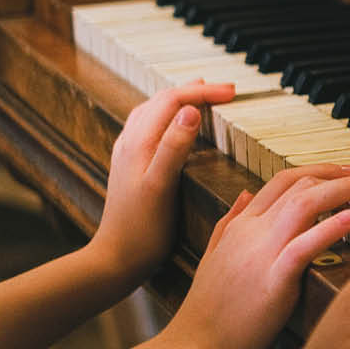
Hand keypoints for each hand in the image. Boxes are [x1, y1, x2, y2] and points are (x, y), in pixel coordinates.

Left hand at [91, 81, 235, 277]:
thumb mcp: (161, 186)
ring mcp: (128, 154)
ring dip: (180, 99)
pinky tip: (177, 126)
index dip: (203, 91)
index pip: (172, 100)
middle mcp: (130, 143)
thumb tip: (191, 110)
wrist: (117, 258)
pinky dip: (169, 116)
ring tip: (203, 97)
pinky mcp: (131, 166)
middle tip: (227, 92)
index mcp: (139, 143)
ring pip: (154, 112)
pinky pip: (150, 127)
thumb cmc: (142, 229)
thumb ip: (174, 146)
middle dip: (195, 90)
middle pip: (162, 100)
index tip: (232, 93)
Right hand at [157, 165, 349, 348]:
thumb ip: (230, 223)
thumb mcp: (213, 258)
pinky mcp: (272, 281)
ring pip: (303, 203)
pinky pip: (303, 246)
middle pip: (298, 185)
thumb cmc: (209, 314)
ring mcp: (260, 254)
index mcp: (240, 227)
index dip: (318, 171)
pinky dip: (329, 228)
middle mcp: (250, 232)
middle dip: (338, 176)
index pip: (282, 181)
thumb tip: (244, 194)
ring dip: (342, 190)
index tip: (346, 173)